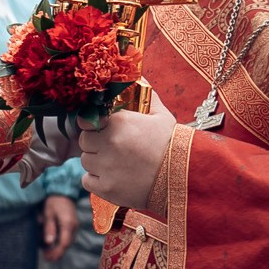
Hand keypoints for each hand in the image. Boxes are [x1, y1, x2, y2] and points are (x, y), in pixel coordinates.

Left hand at [41, 194, 76, 259]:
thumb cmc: (53, 202)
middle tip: (47, 259)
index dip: (57, 252)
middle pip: (67, 244)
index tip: (49, 258)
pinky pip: (67, 237)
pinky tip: (51, 246)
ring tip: (47, 254)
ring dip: (58, 249)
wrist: (63, 192)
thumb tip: (49, 242)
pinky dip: (60, 242)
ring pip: (67, 242)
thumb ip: (49, 228)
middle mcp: (74, 226)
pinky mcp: (73, 226)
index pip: (64, 243)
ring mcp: (75, 226)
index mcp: (68, 223)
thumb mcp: (48, 213)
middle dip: (57, 253)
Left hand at [77, 101, 176, 215]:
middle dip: (95, 144)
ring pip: (85, 162)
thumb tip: (141, 80)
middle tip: (113, 148)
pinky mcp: (106, 188)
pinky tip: (114, 177)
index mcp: (119, 122)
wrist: (184, 177)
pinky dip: (97, 180)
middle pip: (84, 142)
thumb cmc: (173, 145)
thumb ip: (147, 97)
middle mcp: (108, 143)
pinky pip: (87, 181)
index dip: (91, 126)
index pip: (85, 121)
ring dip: (96, 162)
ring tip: (117, 163)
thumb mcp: (162, 117)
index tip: (100, 130)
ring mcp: (106, 167)